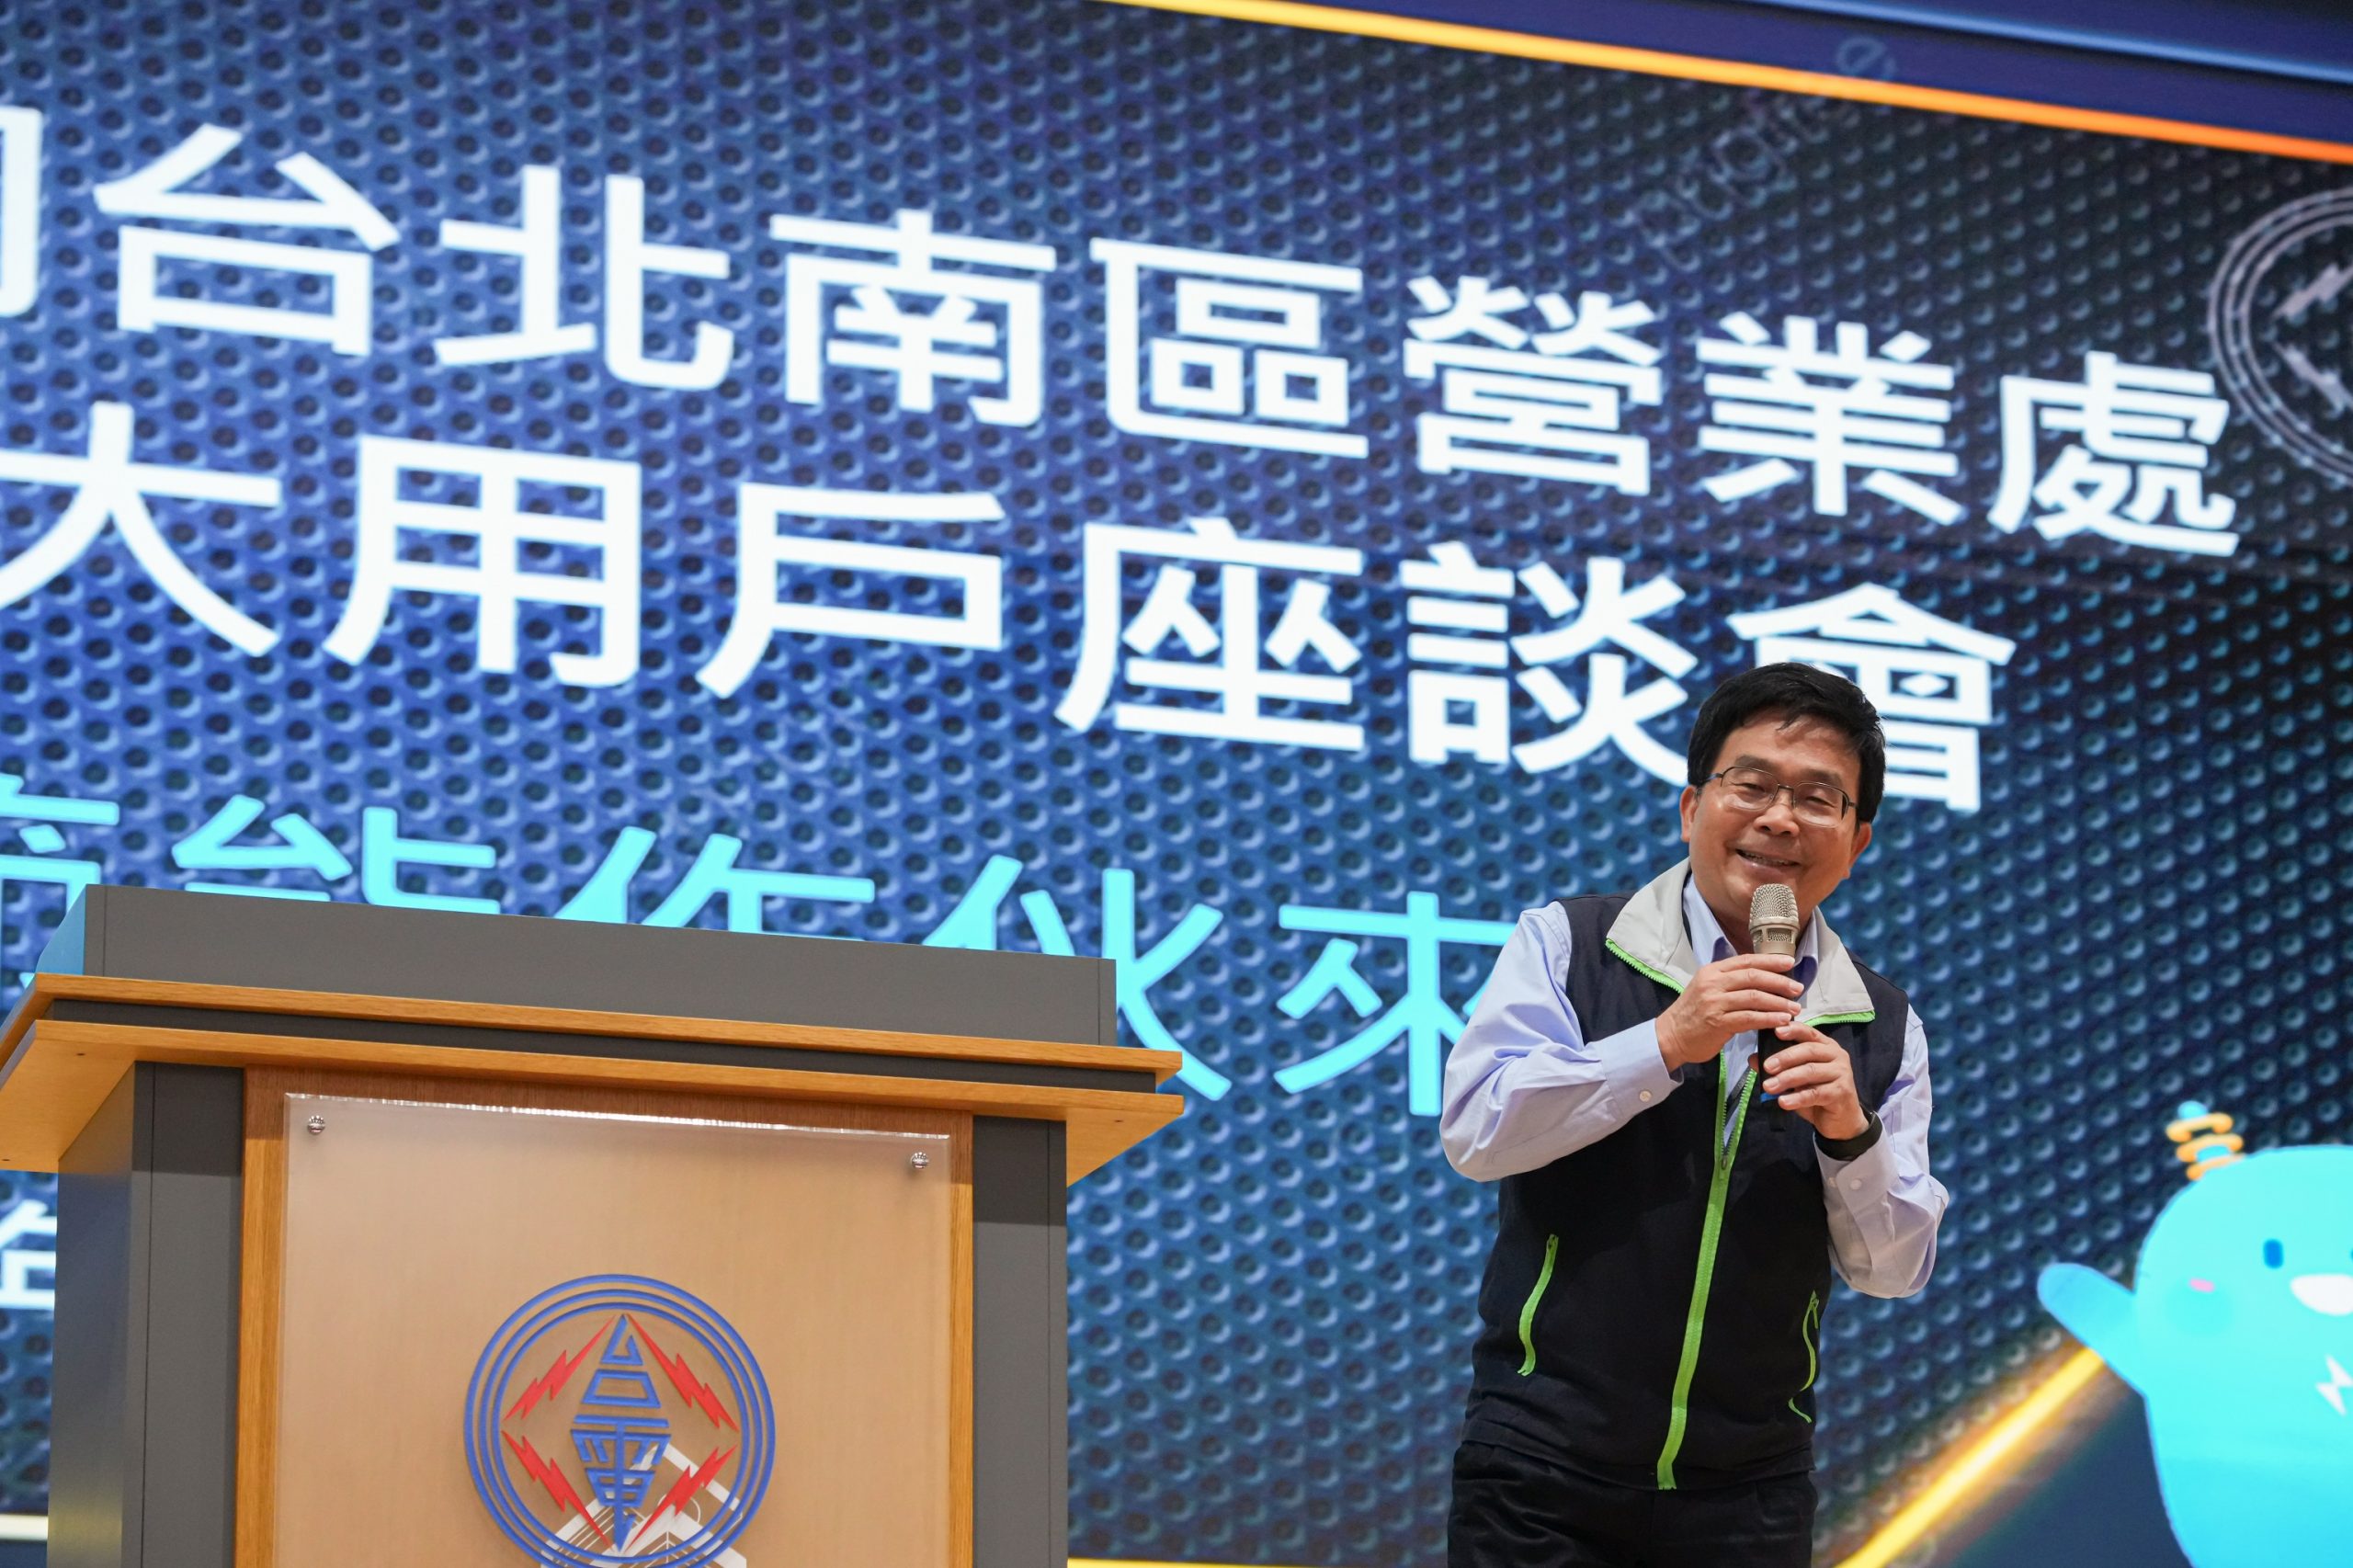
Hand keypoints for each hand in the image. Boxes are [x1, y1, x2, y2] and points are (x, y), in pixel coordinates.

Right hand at [1655, 953, 1802, 1071]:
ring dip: (1779, 1002)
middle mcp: (1712, 983)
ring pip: (1754, 997)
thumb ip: (1730, 981)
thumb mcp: (1707, 988)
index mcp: (1712, 971)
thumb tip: (1763, 977)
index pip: (1746, 961)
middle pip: (1753, 977)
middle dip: (1780, 982)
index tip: (1790, 963)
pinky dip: (1769, 1019)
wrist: (1670, 1036)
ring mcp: (1714, 1003)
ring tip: (1795, 1008)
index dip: (1770, 961)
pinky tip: (1782, 1021)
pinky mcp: (1718, 1023)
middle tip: (1797, 989)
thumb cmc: (1693, 1013)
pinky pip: (1750, 1018)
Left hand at [1762, 1024, 1866, 1141]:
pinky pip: (1816, 1093)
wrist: (1841, 1120)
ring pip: (1811, 1071)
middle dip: (1785, 1058)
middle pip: (1809, 1051)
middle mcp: (1837, 1055)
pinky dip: (1797, 1097)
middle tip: (1766, 1067)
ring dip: (1787, 1078)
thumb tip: (1752, 1059)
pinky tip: (1783, 1101)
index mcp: (1826, 1046)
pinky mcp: (1842, 1092)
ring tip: (1768, 1087)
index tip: (1776, 1031)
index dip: (1793, 1030)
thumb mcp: (1796, 1079)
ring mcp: (1842, 1073)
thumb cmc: (1817, 1093)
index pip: (1809, 1033)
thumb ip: (1778, 1067)